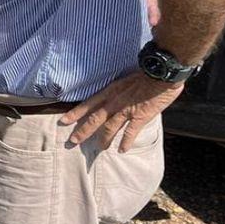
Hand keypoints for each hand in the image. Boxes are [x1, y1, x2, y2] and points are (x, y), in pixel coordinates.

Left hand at [60, 71, 182, 150]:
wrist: (161, 73)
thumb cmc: (146, 74)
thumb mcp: (125, 80)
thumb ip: (119, 91)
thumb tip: (116, 98)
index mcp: (110, 91)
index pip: (88, 104)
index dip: (75, 113)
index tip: (63, 121)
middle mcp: (114, 101)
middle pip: (93, 119)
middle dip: (82, 131)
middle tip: (73, 141)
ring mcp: (126, 110)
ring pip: (109, 128)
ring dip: (103, 140)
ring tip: (100, 148)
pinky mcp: (140, 116)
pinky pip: (130, 133)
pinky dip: (125, 143)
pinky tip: (122, 150)